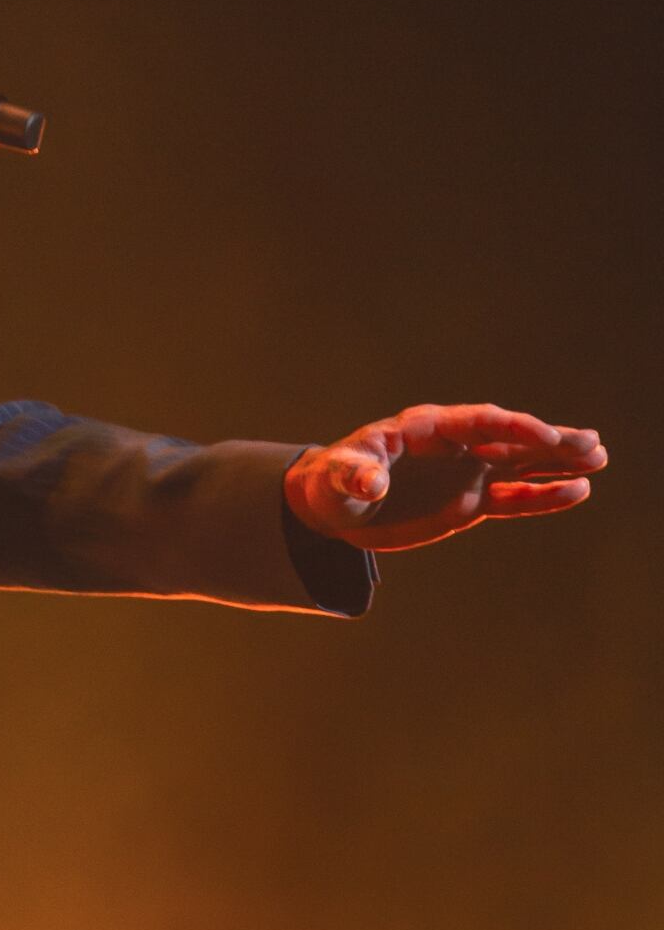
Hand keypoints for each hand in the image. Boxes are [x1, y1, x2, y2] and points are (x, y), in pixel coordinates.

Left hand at [285, 403, 604, 552]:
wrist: (333, 507)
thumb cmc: (331, 484)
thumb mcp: (337, 480)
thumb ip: (354, 476)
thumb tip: (368, 483)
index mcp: (424, 429)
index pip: (477, 421)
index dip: (511, 426)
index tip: (545, 433)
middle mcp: (452, 446)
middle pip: (507, 438)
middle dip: (548, 439)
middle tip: (591, 442)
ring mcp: (464, 472)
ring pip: (519, 464)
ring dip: (556, 462)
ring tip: (598, 457)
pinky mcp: (469, 500)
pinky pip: (512, 497)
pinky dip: (542, 495)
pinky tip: (576, 491)